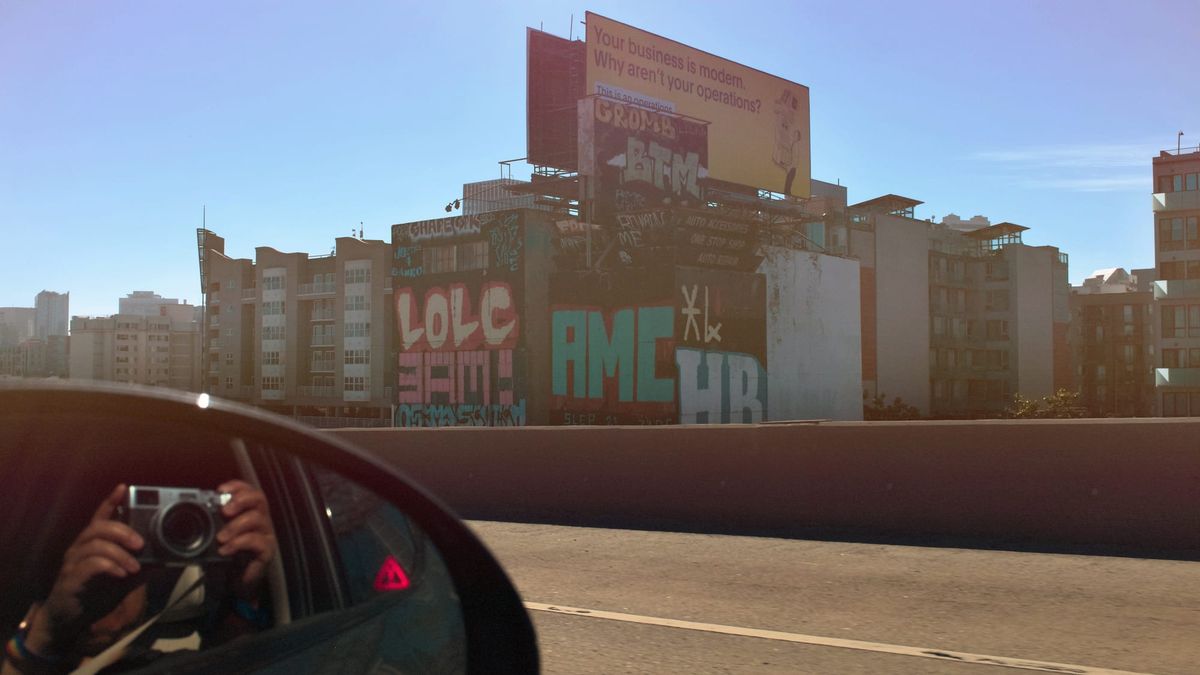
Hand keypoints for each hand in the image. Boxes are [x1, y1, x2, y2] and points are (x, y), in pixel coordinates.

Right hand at [27, 484, 144, 655]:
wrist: (69, 620)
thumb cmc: (97, 593)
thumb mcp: (125, 578)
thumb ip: (141, 566)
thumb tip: (167, 559)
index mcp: (93, 543)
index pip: (100, 516)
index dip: (110, 501)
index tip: (123, 487)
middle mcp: (80, 548)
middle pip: (99, 527)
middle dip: (123, 531)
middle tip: (141, 544)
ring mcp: (73, 563)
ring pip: (95, 545)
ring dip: (119, 553)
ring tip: (135, 567)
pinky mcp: (70, 579)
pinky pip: (89, 565)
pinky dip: (108, 567)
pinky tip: (121, 574)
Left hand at [216, 480, 275, 601]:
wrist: (232, 586)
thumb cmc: (223, 559)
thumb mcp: (211, 540)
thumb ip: (205, 526)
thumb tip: (183, 515)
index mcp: (247, 513)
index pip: (248, 491)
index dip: (237, 486)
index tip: (220, 490)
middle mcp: (259, 520)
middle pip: (258, 498)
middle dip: (240, 500)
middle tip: (225, 511)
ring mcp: (265, 535)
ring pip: (256, 519)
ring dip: (236, 526)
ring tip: (220, 538)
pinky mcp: (267, 551)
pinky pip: (257, 541)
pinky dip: (239, 544)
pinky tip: (226, 551)